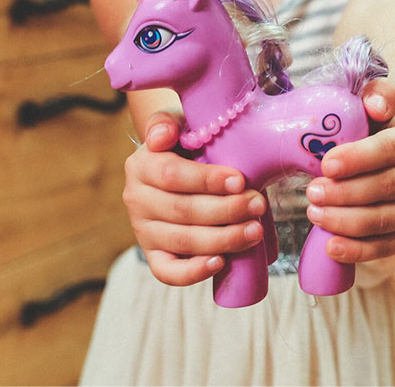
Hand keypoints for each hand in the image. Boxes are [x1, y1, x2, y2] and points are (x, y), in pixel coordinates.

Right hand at [123, 111, 267, 285]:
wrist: (175, 164)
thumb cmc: (184, 143)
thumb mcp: (176, 124)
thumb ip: (165, 123)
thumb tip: (162, 137)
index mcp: (141, 165)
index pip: (172, 175)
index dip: (207, 180)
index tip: (240, 180)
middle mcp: (136, 200)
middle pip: (181, 211)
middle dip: (226, 210)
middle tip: (258, 205)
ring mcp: (143, 230)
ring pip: (181, 241)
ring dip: (222, 239)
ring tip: (254, 231)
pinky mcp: (153, 254)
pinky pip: (167, 271)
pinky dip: (193, 272)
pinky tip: (220, 262)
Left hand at [305, 77, 394, 262]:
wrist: (382, 157)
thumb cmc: (370, 130)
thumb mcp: (371, 107)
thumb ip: (377, 94)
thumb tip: (377, 107)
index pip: (388, 151)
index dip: (357, 159)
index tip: (325, 165)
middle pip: (384, 189)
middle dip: (344, 193)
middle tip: (310, 193)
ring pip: (383, 221)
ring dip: (344, 221)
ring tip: (313, 213)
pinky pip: (385, 247)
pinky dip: (358, 251)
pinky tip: (331, 247)